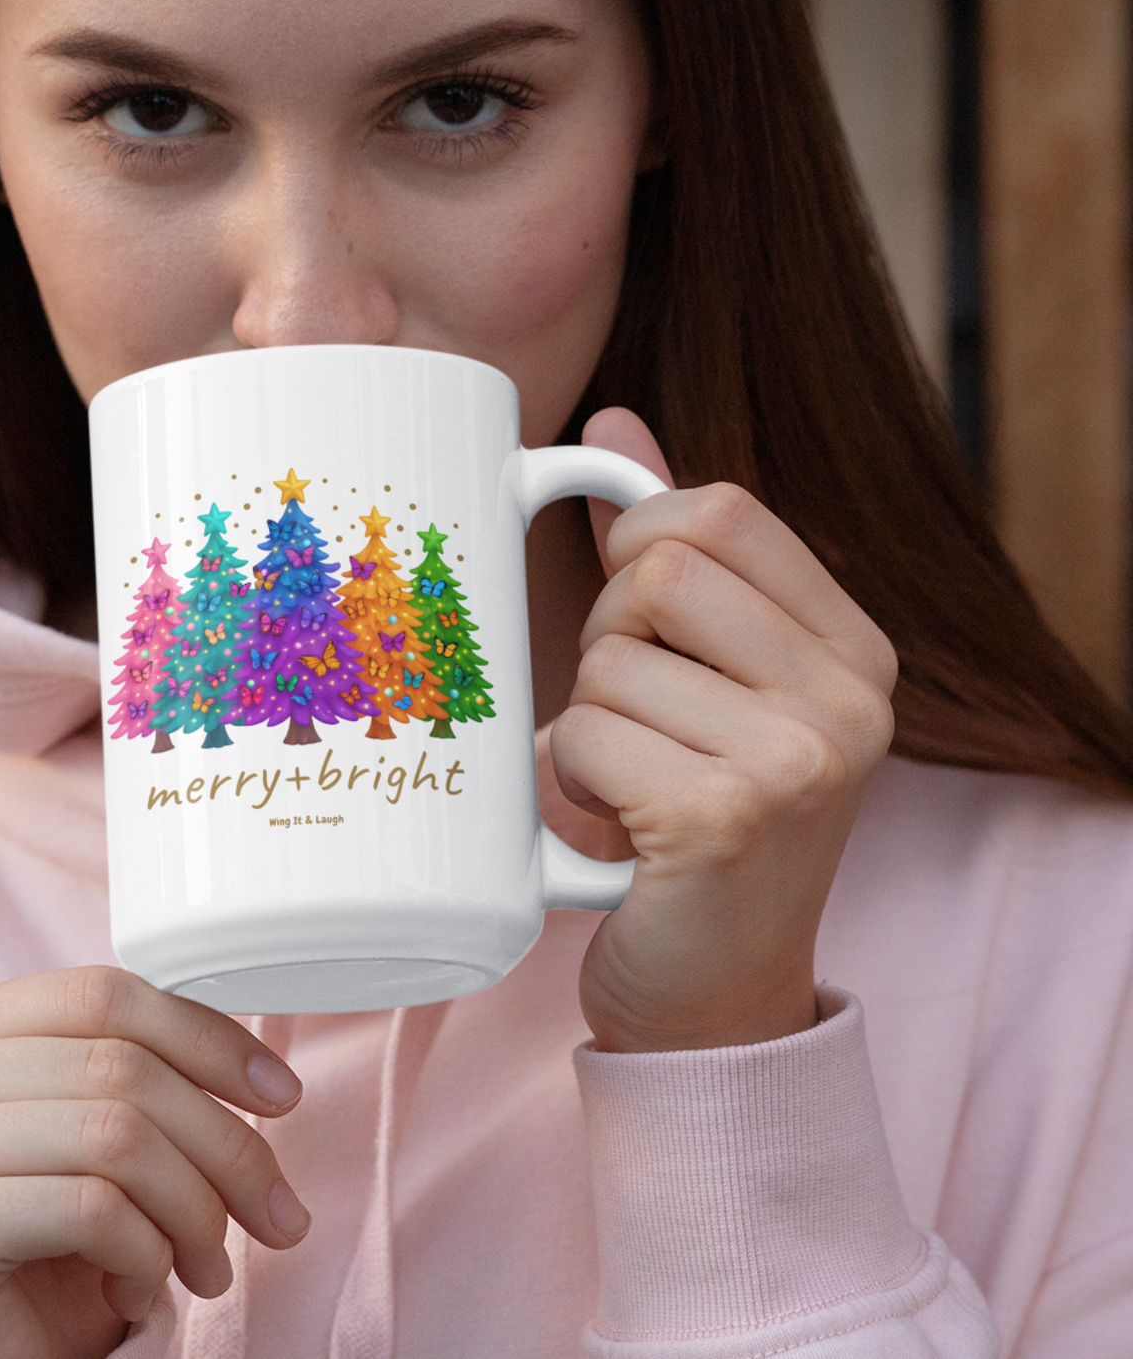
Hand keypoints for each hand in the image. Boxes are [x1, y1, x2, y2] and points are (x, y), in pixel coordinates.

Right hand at [0, 967, 309, 1358]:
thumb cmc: (30, 1235)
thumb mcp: (81, 1126)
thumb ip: (132, 1069)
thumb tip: (267, 1075)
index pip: (101, 995)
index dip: (206, 1038)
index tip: (279, 1093)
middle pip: (118, 1067)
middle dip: (223, 1144)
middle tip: (273, 1211)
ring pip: (114, 1134)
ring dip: (193, 1210)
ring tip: (206, 1262)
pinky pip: (89, 1209)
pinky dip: (144, 1253)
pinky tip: (136, 1288)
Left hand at [557, 410, 896, 1054]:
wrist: (712, 1000)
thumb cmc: (696, 817)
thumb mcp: (706, 676)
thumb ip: (675, 552)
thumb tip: (609, 421)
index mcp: (856, 648)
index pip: (721, 509)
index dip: (641, 541)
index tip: (637, 612)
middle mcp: (852, 698)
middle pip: (658, 572)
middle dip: (607, 639)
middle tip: (631, 716)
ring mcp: (800, 759)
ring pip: (607, 660)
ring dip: (582, 722)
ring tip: (627, 783)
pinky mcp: (728, 818)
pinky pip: (580, 734)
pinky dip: (565, 779)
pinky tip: (611, 829)